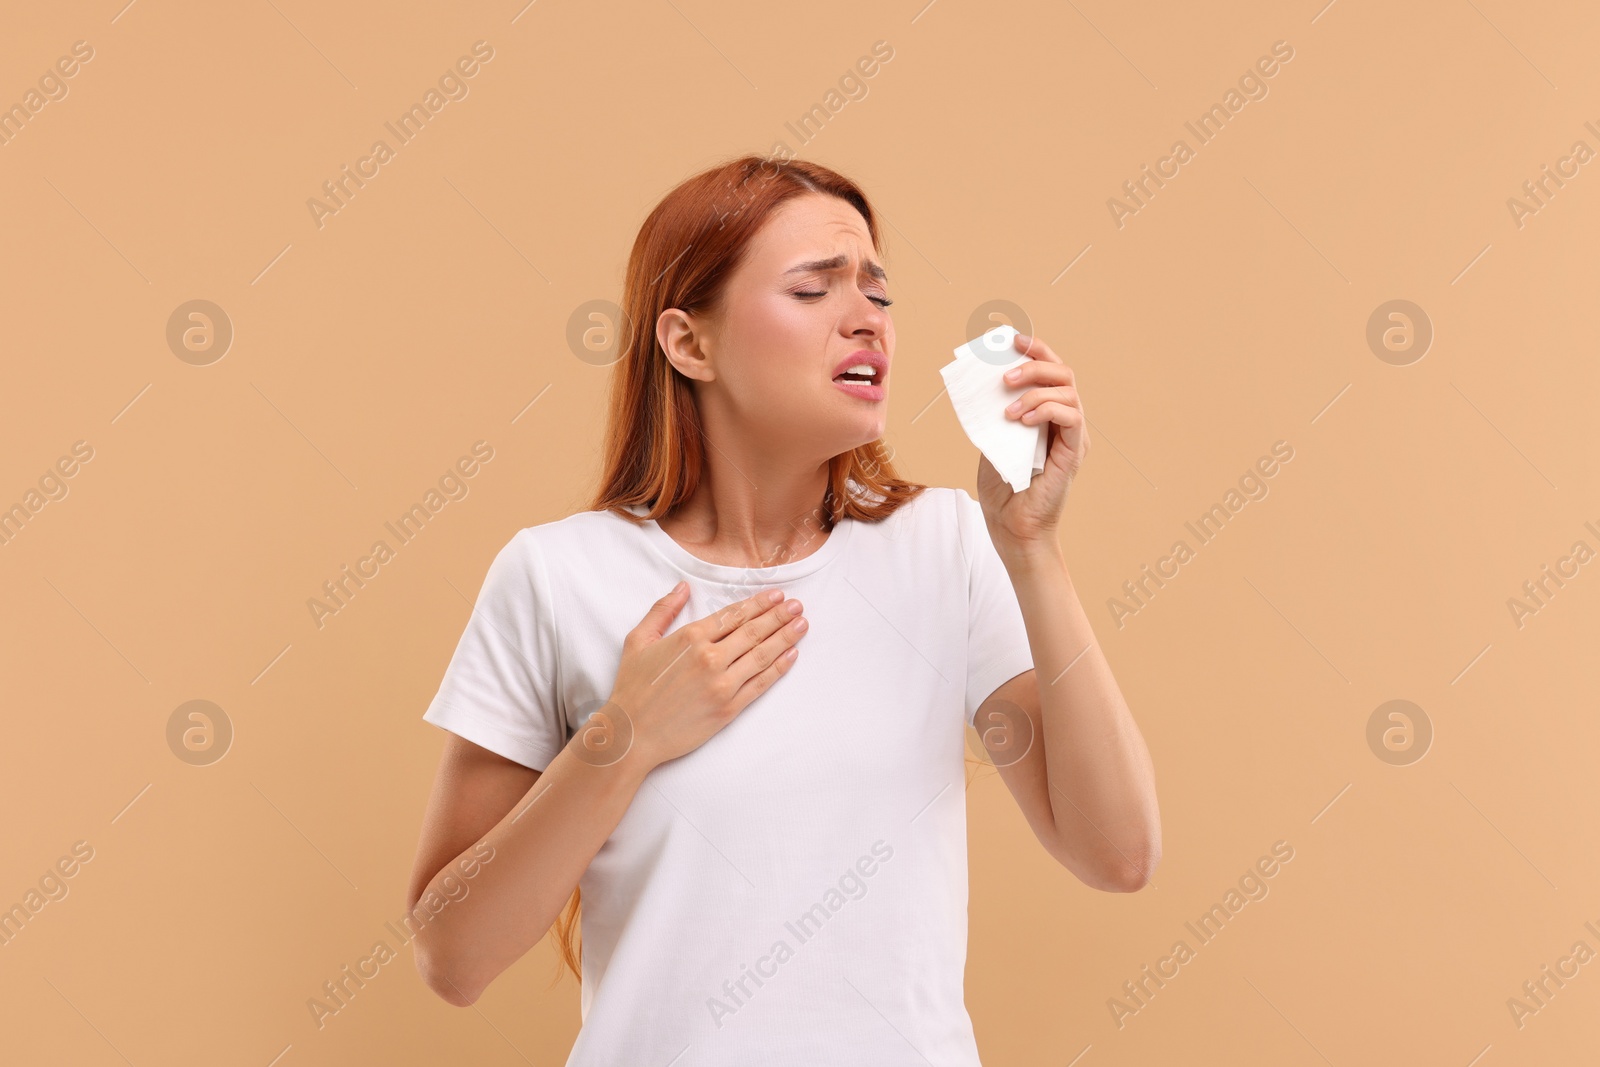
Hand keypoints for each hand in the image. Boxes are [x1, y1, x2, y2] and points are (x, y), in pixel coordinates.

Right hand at [601, 584, 807, 770]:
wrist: (632, 734)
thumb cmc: (633, 687)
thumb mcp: (638, 640)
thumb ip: (662, 610)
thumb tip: (683, 586)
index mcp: (690, 638)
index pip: (734, 615)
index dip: (758, 604)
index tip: (776, 595)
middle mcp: (710, 657)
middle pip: (753, 631)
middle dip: (779, 616)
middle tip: (797, 605)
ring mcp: (722, 684)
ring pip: (762, 654)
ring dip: (785, 637)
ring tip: (802, 624)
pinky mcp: (728, 708)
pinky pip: (760, 683)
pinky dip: (779, 668)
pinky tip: (792, 655)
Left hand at [975, 331, 1087, 549]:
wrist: (1012, 528)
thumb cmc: (1003, 490)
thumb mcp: (991, 441)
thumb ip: (994, 414)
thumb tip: (982, 384)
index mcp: (1047, 415)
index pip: (1049, 372)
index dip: (1034, 350)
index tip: (1011, 339)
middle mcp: (1064, 421)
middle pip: (1063, 373)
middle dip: (1035, 363)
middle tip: (1006, 373)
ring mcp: (1072, 436)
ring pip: (1069, 391)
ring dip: (1036, 390)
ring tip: (1008, 407)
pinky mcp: (1074, 452)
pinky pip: (1071, 417)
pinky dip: (1048, 410)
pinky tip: (1023, 419)